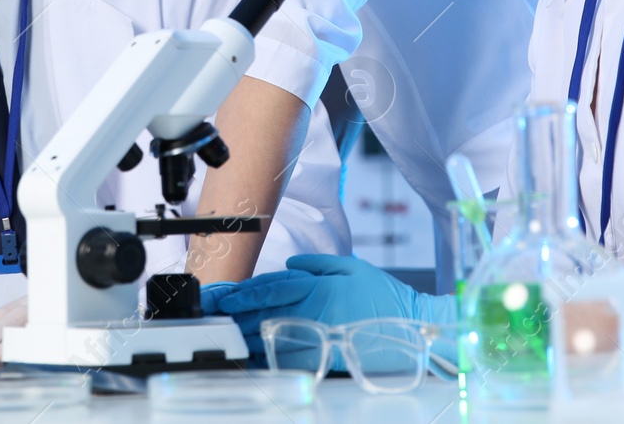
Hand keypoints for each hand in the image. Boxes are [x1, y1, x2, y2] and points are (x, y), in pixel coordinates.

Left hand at [202, 254, 449, 351]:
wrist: (413, 327)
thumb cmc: (384, 297)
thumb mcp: (351, 267)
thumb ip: (317, 265)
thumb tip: (289, 265)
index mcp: (316, 287)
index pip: (268, 288)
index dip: (240, 293)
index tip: (220, 297)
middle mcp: (312, 310)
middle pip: (262, 311)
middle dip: (233, 314)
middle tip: (211, 317)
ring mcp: (317, 335)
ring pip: (270, 335)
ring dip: (244, 335)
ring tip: (223, 336)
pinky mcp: (325, 356)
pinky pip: (290, 357)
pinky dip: (268, 357)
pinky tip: (253, 358)